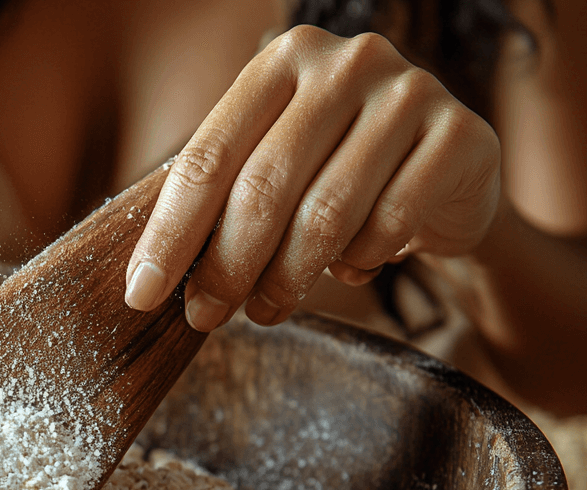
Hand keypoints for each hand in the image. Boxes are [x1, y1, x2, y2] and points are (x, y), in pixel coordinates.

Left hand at [123, 25, 500, 330]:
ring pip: (326, 213)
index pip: (207, 157)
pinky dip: (358, 263)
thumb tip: (148, 280)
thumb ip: (219, 199)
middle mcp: (346, 62)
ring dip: (285, 279)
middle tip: (205, 316)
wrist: (443, 172)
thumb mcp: (271, 166)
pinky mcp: (461, 136)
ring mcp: (409, 92)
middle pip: (264, 186)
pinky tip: (349, 268)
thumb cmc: (333, 170)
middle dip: (226, 266)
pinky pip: (389, 225)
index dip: (170, 233)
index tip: (141, 294)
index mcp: (282, 60)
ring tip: (265, 311)